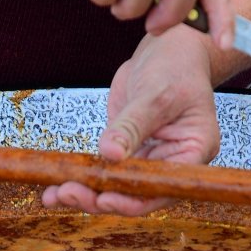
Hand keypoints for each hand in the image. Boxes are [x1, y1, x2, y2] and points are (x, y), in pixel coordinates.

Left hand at [42, 26, 218, 215]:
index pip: (164, 186)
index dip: (134, 199)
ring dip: (86, 192)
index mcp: (194, 151)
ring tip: (56, 194)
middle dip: (101, 197)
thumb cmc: (176, 67)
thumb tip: (109, 153)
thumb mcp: (155, 94)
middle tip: (70, 192)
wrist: (168, 50)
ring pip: (118, 186)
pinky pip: (105, 169)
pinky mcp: (127, 149)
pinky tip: (57, 187)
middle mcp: (172, 160)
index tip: (104, 198)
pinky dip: (83, 177)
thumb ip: (131, 125)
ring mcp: (148, 156)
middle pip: (137, 193)